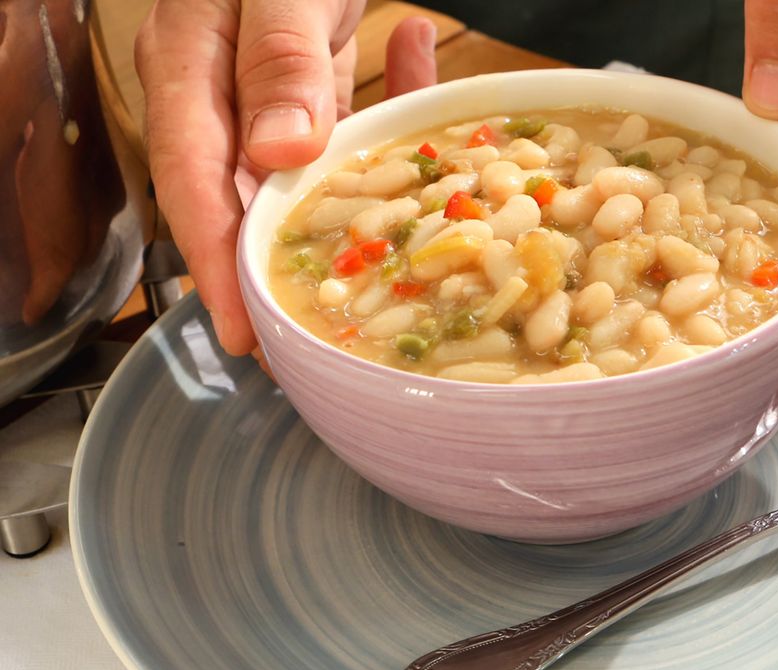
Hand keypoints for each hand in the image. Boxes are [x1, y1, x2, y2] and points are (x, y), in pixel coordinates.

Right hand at [135, 0, 437, 354]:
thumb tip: (278, 157)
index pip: (196, 185)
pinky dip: (389, 112)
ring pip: (299, 172)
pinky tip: (424, 97)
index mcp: (192, 68)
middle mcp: (225, 86)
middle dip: (274, 270)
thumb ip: (275, 58)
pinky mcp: (314, 70)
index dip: (218, 266)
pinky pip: (348, 114)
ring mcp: (272, 81)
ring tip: (380, 275)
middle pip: (242, 197)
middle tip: (313, 340)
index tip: (247, 333)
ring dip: (341, 215)